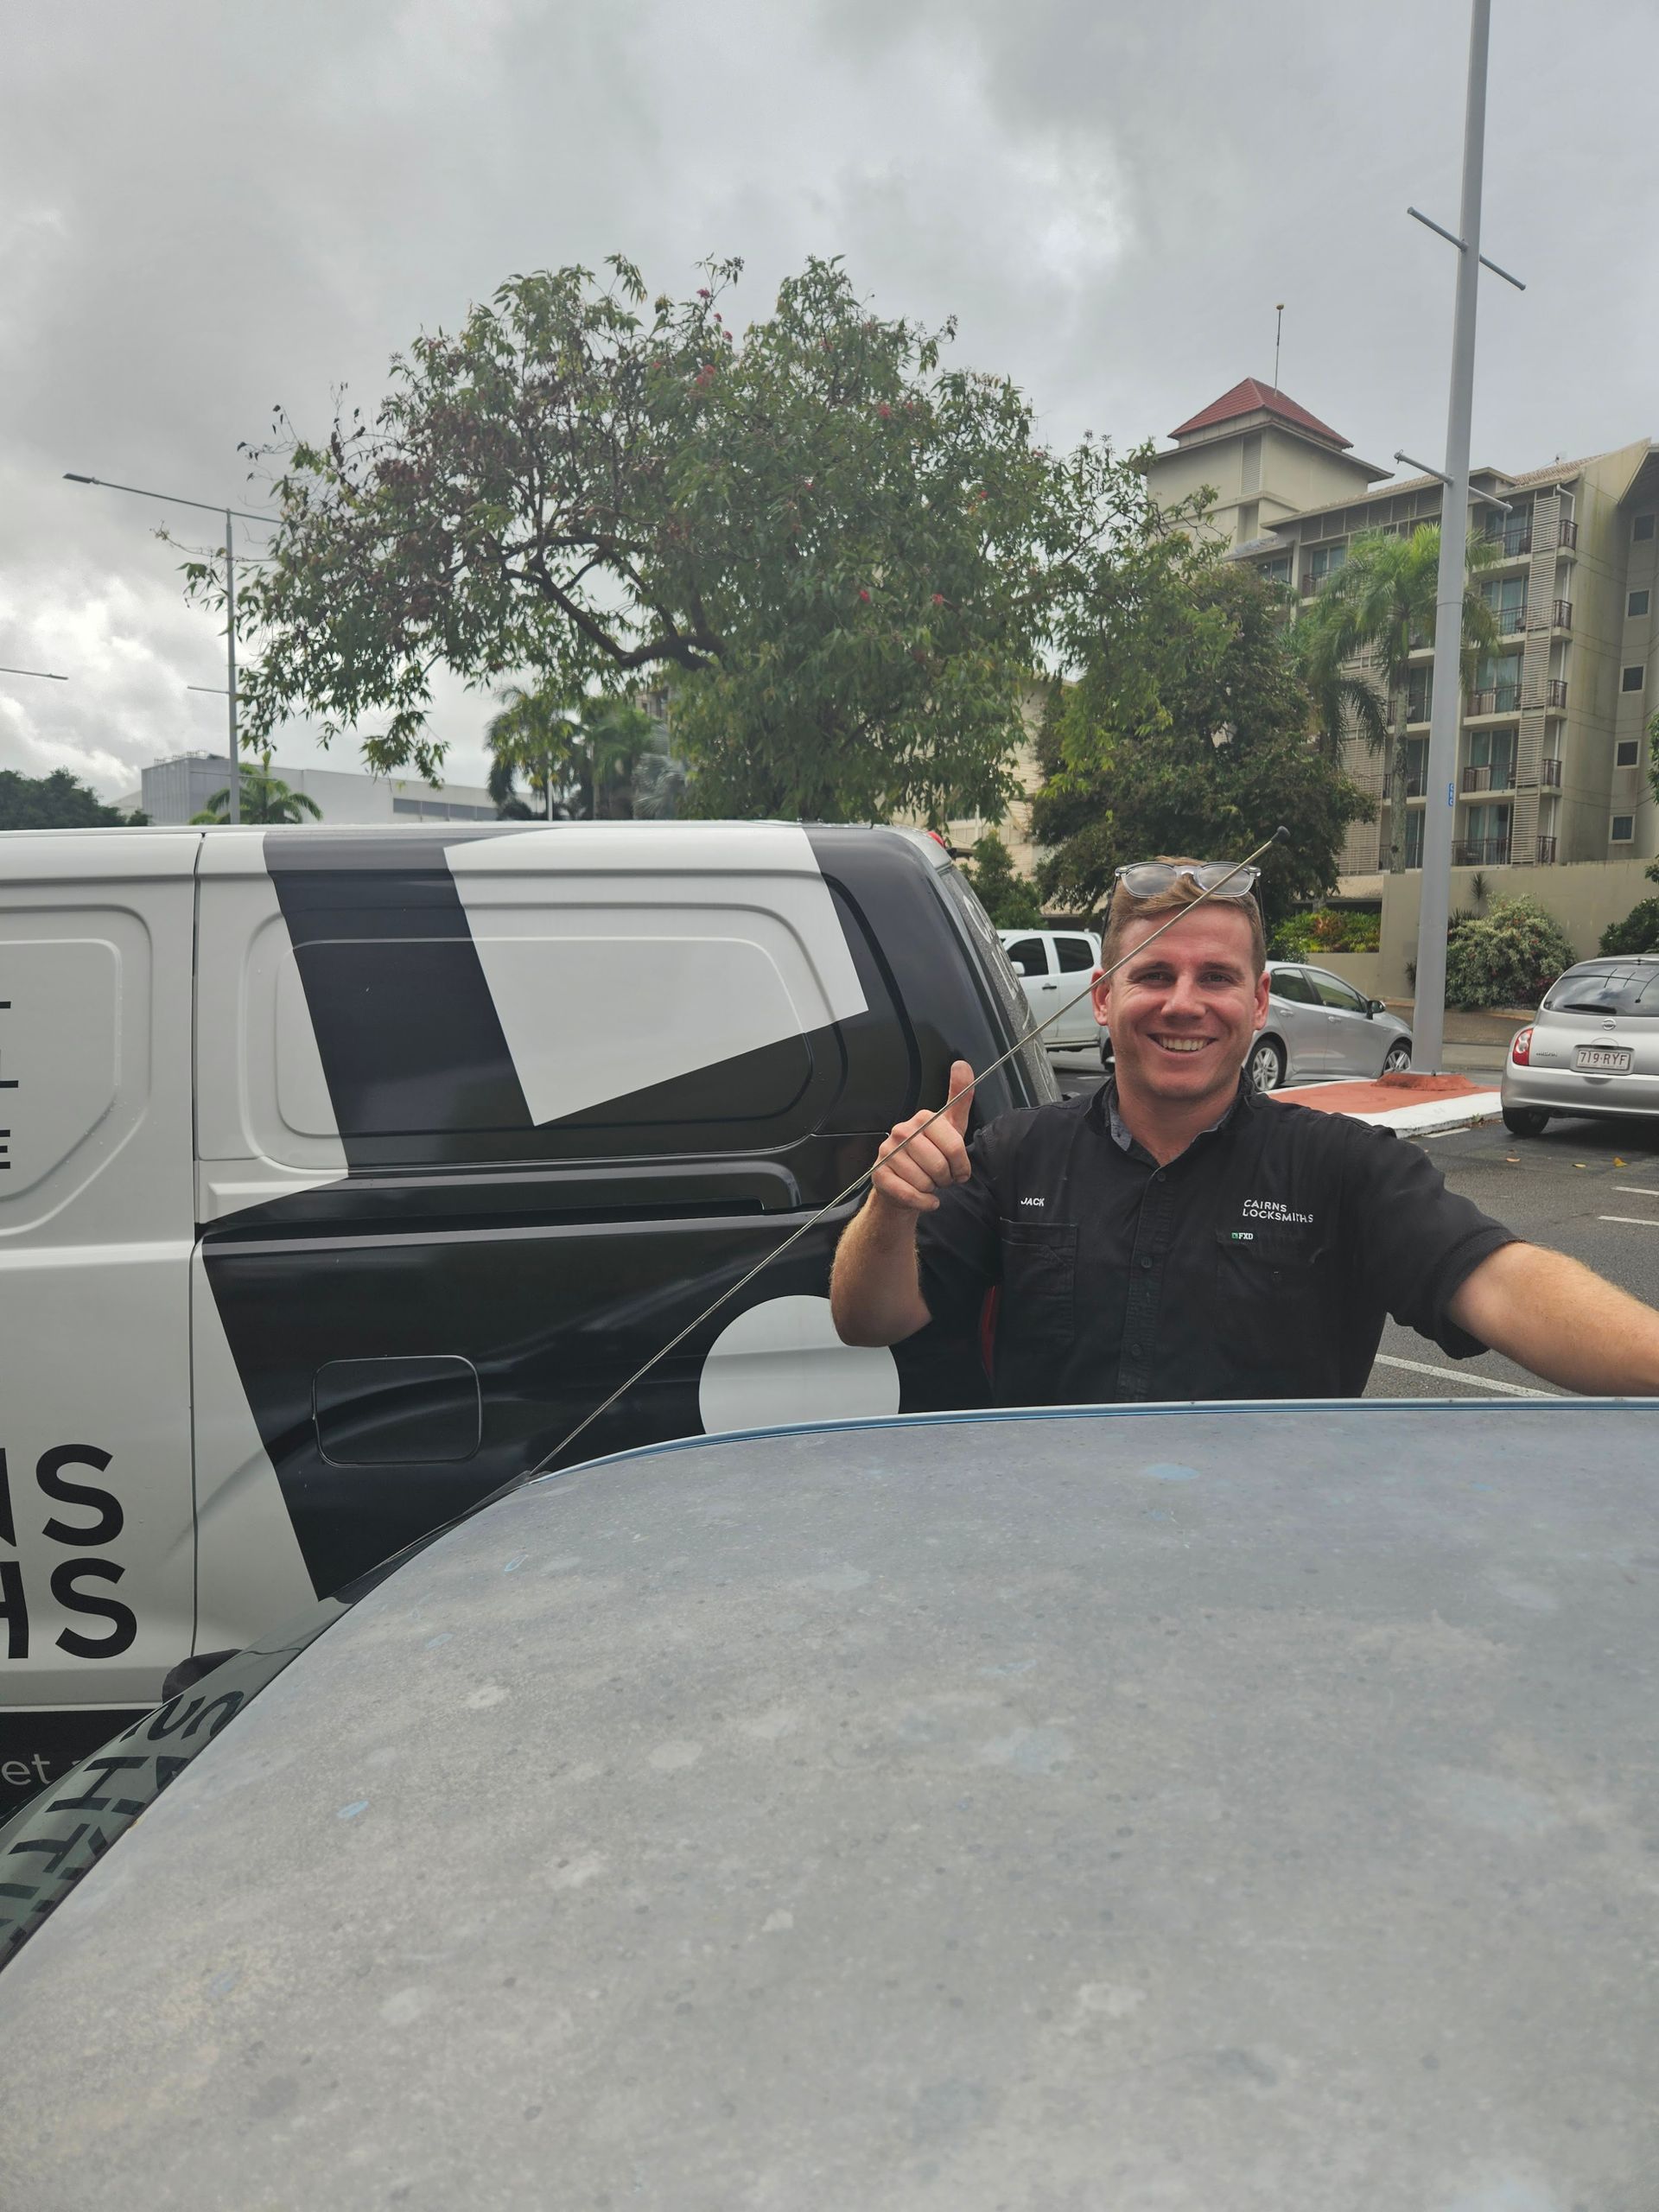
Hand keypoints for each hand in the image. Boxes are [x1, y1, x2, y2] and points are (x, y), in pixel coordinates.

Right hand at [870, 1060, 975, 1213]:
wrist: (902, 1184)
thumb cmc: (929, 1156)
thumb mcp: (950, 1127)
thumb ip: (960, 1098)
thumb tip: (962, 1065)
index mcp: (922, 1119)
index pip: (954, 1146)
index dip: (961, 1164)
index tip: (959, 1169)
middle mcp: (902, 1131)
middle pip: (940, 1165)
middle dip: (946, 1178)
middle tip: (941, 1177)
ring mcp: (887, 1152)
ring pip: (924, 1181)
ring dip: (932, 1189)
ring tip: (928, 1182)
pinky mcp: (879, 1174)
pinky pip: (910, 1194)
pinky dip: (923, 1202)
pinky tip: (925, 1198)